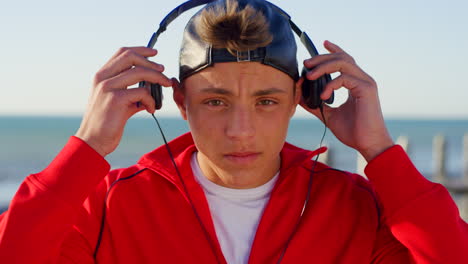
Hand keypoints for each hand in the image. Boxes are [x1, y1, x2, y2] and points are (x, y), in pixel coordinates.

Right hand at [75, 47, 171, 156]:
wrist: (93, 141)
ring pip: (140, 72)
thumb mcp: (117, 102)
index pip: (122, 53)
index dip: (141, 50)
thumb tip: (150, 86)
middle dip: (151, 61)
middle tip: (163, 70)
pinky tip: (150, 109)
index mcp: (102, 76)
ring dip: (157, 78)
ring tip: (165, 86)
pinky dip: (151, 100)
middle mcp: (103, 78)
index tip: (154, 54)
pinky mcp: (116, 99)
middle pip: (131, 56)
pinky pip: (143, 92)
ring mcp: (108, 87)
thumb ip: (131, 91)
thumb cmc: (106, 123)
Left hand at [300, 41, 393, 161]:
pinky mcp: (366, 89)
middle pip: (342, 58)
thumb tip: (301, 97)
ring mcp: (366, 83)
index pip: (346, 60)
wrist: (368, 144)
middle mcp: (362, 80)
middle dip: (322, 58)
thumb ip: (316, 104)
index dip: (335, 50)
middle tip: (306, 64)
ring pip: (344, 63)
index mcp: (356, 83)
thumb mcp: (329, 115)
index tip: (323, 43)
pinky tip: (323, 95)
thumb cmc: (353, 131)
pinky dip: (330, 84)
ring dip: (323, 67)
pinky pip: (344, 78)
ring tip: (309, 76)